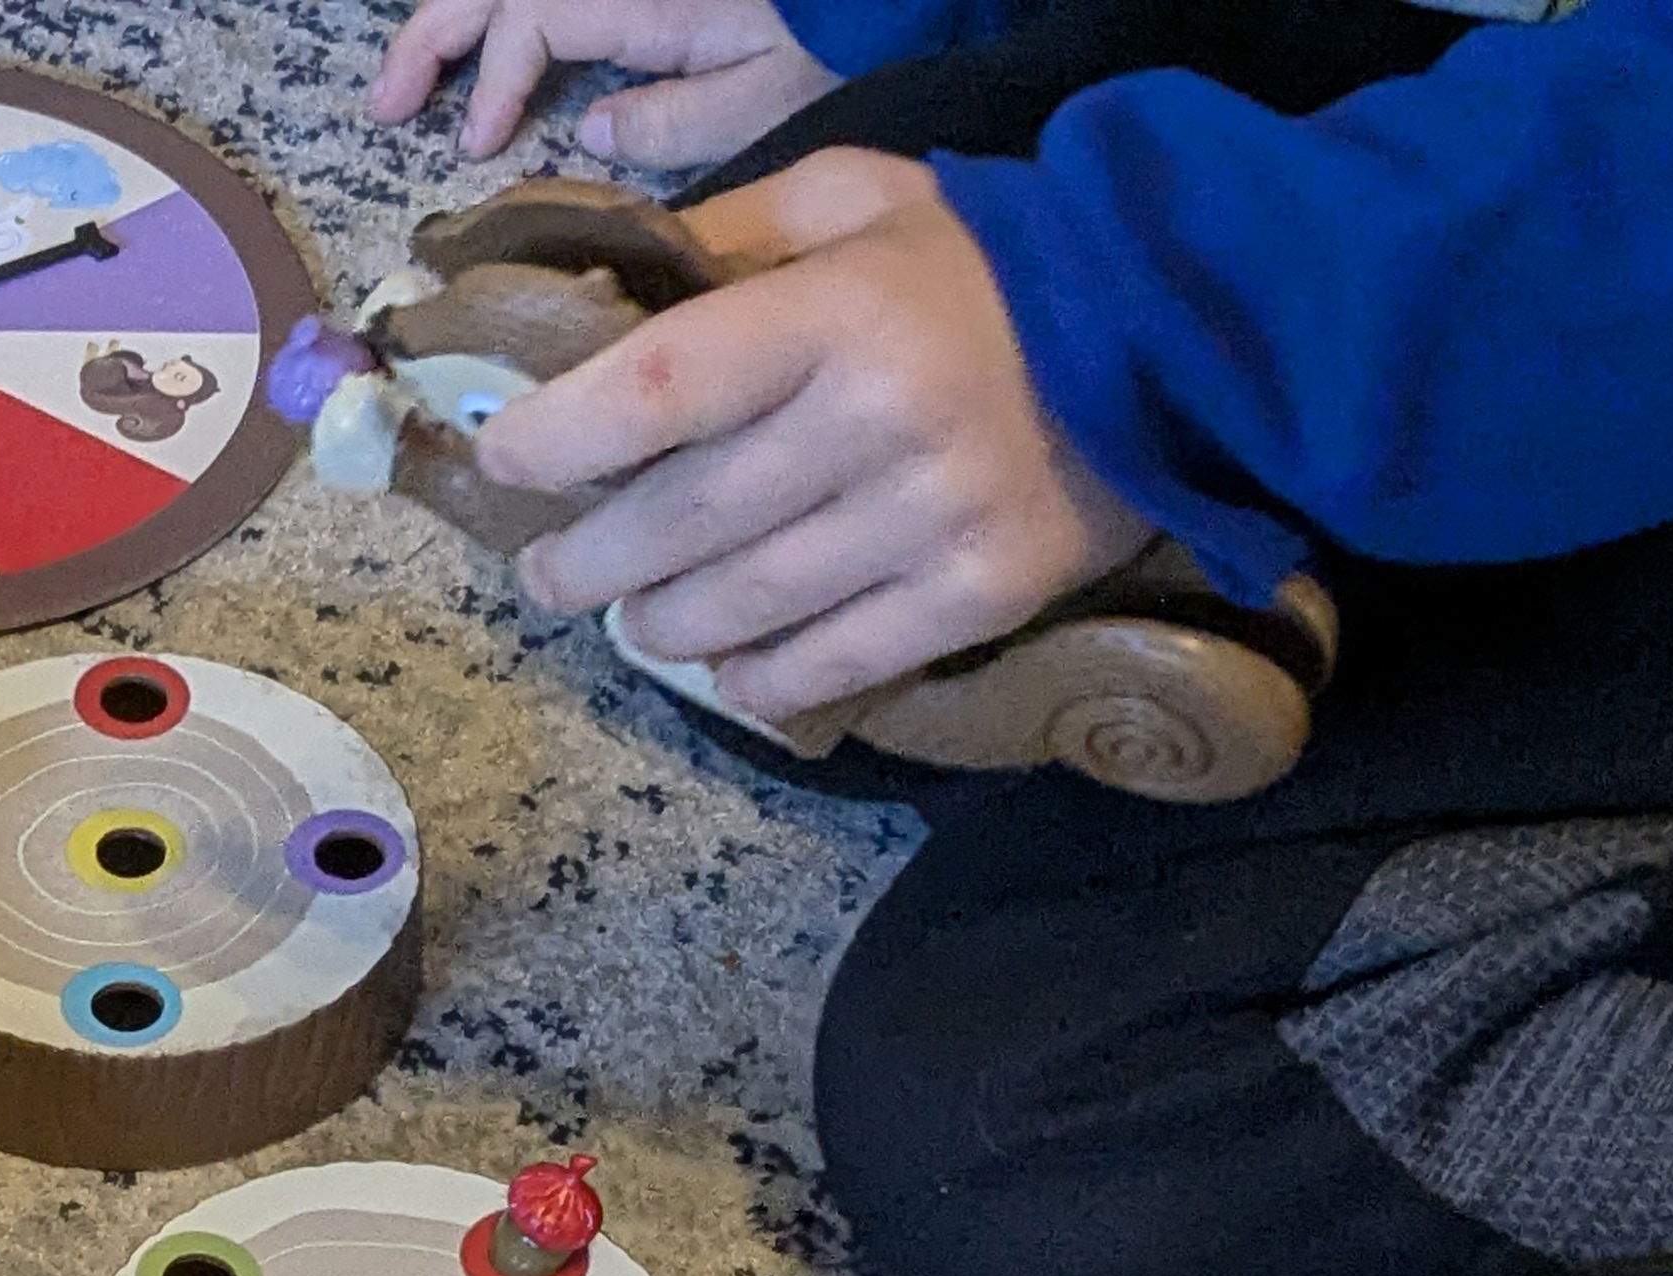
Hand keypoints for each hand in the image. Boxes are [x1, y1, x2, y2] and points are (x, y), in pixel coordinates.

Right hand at [369, 0, 833, 168]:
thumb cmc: (857, 28)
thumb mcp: (779, 89)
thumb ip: (680, 117)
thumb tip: (591, 128)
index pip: (533, 19)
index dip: (493, 78)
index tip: (474, 145)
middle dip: (432, 36)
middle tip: (383, 106)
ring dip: (456, 18)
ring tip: (410, 77)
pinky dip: (508, 16)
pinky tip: (487, 45)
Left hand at [480, 151, 1156, 722]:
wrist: (1169, 319)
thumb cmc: (977, 260)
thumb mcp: (850, 201)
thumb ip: (723, 241)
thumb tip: (592, 296)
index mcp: (835, 313)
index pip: (657, 389)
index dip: (558, 436)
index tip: (503, 459)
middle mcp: (879, 421)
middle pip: (681, 522)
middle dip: (587, 560)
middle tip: (547, 571)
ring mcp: (933, 518)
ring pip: (742, 606)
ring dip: (659, 623)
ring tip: (632, 616)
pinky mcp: (981, 591)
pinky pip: (832, 664)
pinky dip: (760, 677)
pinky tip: (727, 666)